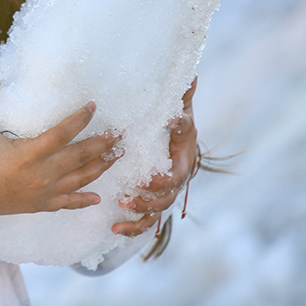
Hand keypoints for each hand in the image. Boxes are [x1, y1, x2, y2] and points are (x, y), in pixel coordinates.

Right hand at [0, 83, 121, 230]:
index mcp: (27, 154)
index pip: (63, 133)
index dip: (80, 119)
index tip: (93, 106)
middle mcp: (40, 176)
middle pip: (79, 157)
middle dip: (102, 144)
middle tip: (120, 134)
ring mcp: (40, 194)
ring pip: (79, 180)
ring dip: (100, 168)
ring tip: (116, 156)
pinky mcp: (36, 206)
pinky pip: (66, 203)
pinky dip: (83, 201)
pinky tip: (98, 197)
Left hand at [113, 76, 199, 235]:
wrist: (175, 139)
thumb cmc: (176, 121)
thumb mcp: (180, 108)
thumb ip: (182, 97)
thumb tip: (190, 75)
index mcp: (183, 159)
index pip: (177, 172)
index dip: (164, 177)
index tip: (147, 178)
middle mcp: (176, 179)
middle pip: (166, 197)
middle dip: (149, 198)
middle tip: (131, 193)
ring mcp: (165, 193)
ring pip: (157, 211)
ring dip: (140, 212)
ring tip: (122, 205)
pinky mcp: (151, 201)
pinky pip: (145, 222)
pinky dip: (132, 228)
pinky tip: (114, 230)